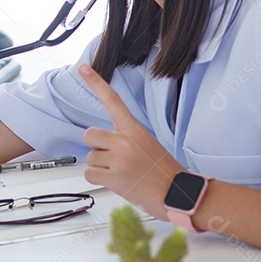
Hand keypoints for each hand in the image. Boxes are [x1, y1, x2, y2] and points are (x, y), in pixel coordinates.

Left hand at [79, 63, 183, 218]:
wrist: (178, 194)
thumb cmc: (164, 171)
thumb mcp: (147, 144)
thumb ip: (125, 138)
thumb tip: (103, 143)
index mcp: (135, 129)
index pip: (112, 100)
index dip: (96, 82)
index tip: (82, 67)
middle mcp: (125, 141)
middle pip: (90, 134)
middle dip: (96, 147)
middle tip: (113, 157)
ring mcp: (119, 159)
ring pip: (90, 158)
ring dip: (100, 167)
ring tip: (121, 172)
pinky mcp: (114, 178)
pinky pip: (89, 174)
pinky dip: (98, 179)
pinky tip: (116, 182)